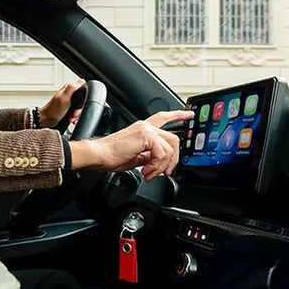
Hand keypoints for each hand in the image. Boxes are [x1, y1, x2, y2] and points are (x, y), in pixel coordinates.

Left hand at [39, 80, 85, 127]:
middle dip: (79, 109)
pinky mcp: (68, 107)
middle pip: (82, 100)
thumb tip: (81, 81)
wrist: (46, 119)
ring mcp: (69, 100)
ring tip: (71, 118)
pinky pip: (76, 111)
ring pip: (79, 106)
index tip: (78, 106)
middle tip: (74, 114)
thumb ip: (72, 88)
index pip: (84, 89)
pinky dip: (74, 116)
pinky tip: (71, 119)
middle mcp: (69, 93)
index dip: (83, 99)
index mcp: (69, 88)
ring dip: (76, 114)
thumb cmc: (53, 110)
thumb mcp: (64, 98)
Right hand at [69, 110, 192, 179]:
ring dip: (162, 166)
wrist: (99, 155)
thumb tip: (157, 163)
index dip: (178, 115)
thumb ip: (147, 156)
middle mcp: (145, 126)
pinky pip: (162, 153)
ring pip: (170, 148)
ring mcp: (145, 129)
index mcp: (142, 129)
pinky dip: (157, 166)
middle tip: (165, 172)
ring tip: (150, 173)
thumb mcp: (134, 157)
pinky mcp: (145, 136)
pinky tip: (146, 170)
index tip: (189, 115)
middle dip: (173, 159)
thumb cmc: (110, 156)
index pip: (164, 117)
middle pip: (173, 139)